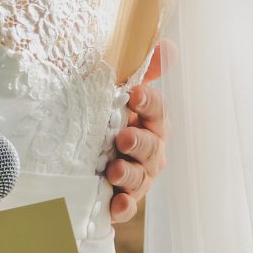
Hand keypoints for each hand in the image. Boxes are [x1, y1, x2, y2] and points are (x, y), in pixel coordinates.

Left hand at [106, 39, 171, 223]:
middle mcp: (150, 149)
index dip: (148, 101)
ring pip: (142, 177)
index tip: (134, 92)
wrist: (83, 149)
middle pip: (152, 147)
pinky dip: (123, 207)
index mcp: (150, 120)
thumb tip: (168, 45)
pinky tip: (115, 207)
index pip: (157, 110)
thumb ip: (142, 69)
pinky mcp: (122, 198)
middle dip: (139, 143)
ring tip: (114, 171)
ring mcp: (138, 175)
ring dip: (130, 175)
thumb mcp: (117, 88)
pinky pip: (127, 206)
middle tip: (122, 138)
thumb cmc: (107, 115)